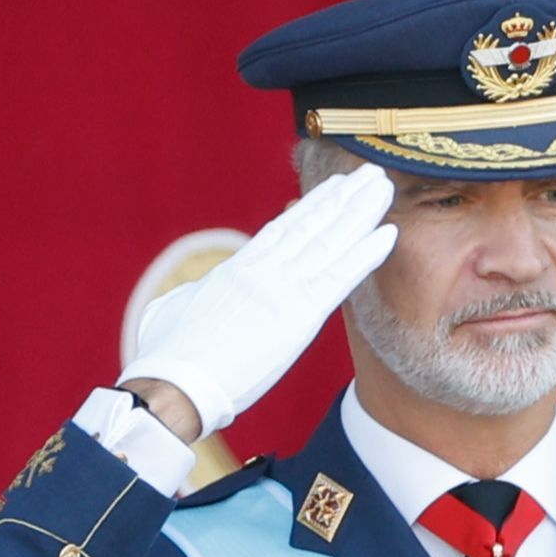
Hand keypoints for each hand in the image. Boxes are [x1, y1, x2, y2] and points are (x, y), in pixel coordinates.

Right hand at [116, 161, 397, 436]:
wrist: (175, 381)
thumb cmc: (167, 352)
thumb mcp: (177, 306)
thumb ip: (199, 294)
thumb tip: (198, 295)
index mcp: (238, 268)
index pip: (283, 229)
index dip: (313, 206)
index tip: (334, 188)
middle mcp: (264, 270)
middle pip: (312, 225)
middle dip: (344, 198)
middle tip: (371, 174)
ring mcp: (282, 288)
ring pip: (330, 241)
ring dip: (360, 213)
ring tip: (383, 188)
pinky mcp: (298, 315)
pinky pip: (340, 278)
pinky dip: (365, 255)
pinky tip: (388, 234)